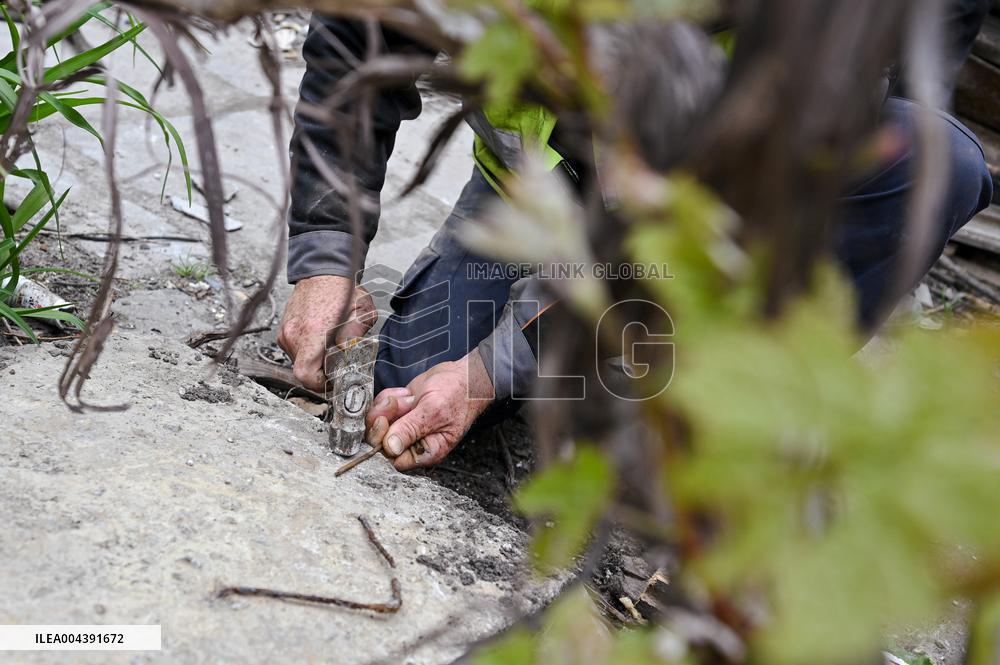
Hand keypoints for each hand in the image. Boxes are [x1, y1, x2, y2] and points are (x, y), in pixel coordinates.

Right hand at [278, 275, 374, 390]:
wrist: (323, 270)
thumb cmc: (344, 290)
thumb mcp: (361, 313)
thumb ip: (355, 339)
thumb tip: (348, 358)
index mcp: (313, 333)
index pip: (305, 375)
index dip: (320, 384)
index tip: (333, 379)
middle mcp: (294, 334)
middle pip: (303, 371)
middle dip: (321, 372)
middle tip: (338, 363)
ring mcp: (286, 332)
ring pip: (299, 362)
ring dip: (315, 361)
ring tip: (330, 346)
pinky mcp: (284, 330)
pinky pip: (295, 351)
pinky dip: (308, 351)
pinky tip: (321, 339)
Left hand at [365, 351, 495, 470]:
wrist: (464, 376)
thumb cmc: (457, 395)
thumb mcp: (434, 411)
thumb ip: (410, 429)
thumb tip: (390, 448)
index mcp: (426, 451)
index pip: (394, 458)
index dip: (385, 442)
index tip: (386, 422)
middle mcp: (413, 443)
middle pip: (381, 441)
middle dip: (384, 418)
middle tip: (396, 403)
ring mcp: (405, 427)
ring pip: (378, 422)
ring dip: (388, 405)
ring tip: (409, 397)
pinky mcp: (400, 412)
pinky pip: (382, 408)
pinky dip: (389, 397)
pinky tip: (407, 393)